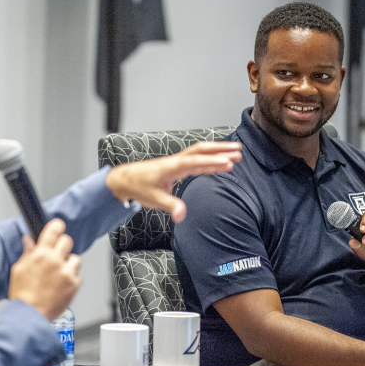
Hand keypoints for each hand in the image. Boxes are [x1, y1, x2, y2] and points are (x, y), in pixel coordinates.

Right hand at [8, 219, 80, 320]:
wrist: (30, 315)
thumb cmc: (22, 295)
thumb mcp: (19, 270)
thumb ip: (27, 253)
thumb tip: (28, 241)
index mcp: (40, 254)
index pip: (54, 230)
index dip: (57, 226)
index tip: (58, 226)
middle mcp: (55, 261)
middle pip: (67, 241)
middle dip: (62, 246)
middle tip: (57, 254)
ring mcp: (66, 272)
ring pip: (75, 259)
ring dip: (69, 263)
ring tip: (59, 273)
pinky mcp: (74, 284)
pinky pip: (78, 276)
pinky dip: (72, 279)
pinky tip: (62, 285)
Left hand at [105, 141, 241, 222]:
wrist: (125, 180)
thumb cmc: (139, 187)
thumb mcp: (154, 199)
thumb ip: (170, 206)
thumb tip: (182, 216)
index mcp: (171, 167)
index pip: (195, 162)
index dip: (212, 162)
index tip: (228, 162)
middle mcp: (176, 161)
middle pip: (201, 150)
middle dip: (220, 149)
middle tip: (238, 150)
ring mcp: (177, 162)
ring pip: (201, 152)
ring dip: (218, 151)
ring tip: (236, 153)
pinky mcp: (177, 166)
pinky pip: (197, 159)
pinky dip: (210, 159)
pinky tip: (220, 161)